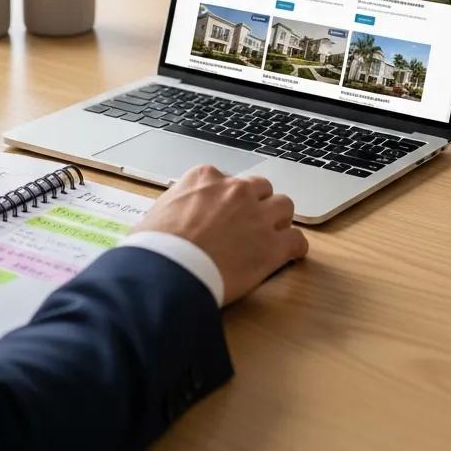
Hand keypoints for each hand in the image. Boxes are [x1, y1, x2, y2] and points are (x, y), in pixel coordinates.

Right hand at [134, 165, 308, 304]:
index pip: (228, 180)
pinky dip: (294, 248)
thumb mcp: (156, 212)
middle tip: (249, 225)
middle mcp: (235, 190)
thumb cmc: (153, 247)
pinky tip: (287, 256)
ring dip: (278, 221)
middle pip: (261, 188)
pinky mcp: (272, 246)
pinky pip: (297, 240)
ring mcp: (257, 216)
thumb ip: (175, 206)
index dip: (228, 200)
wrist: (166, 272)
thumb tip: (170, 219)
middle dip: (257, 204)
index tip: (224, 214)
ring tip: (270, 237)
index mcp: (206, 177)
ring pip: (284, 207)